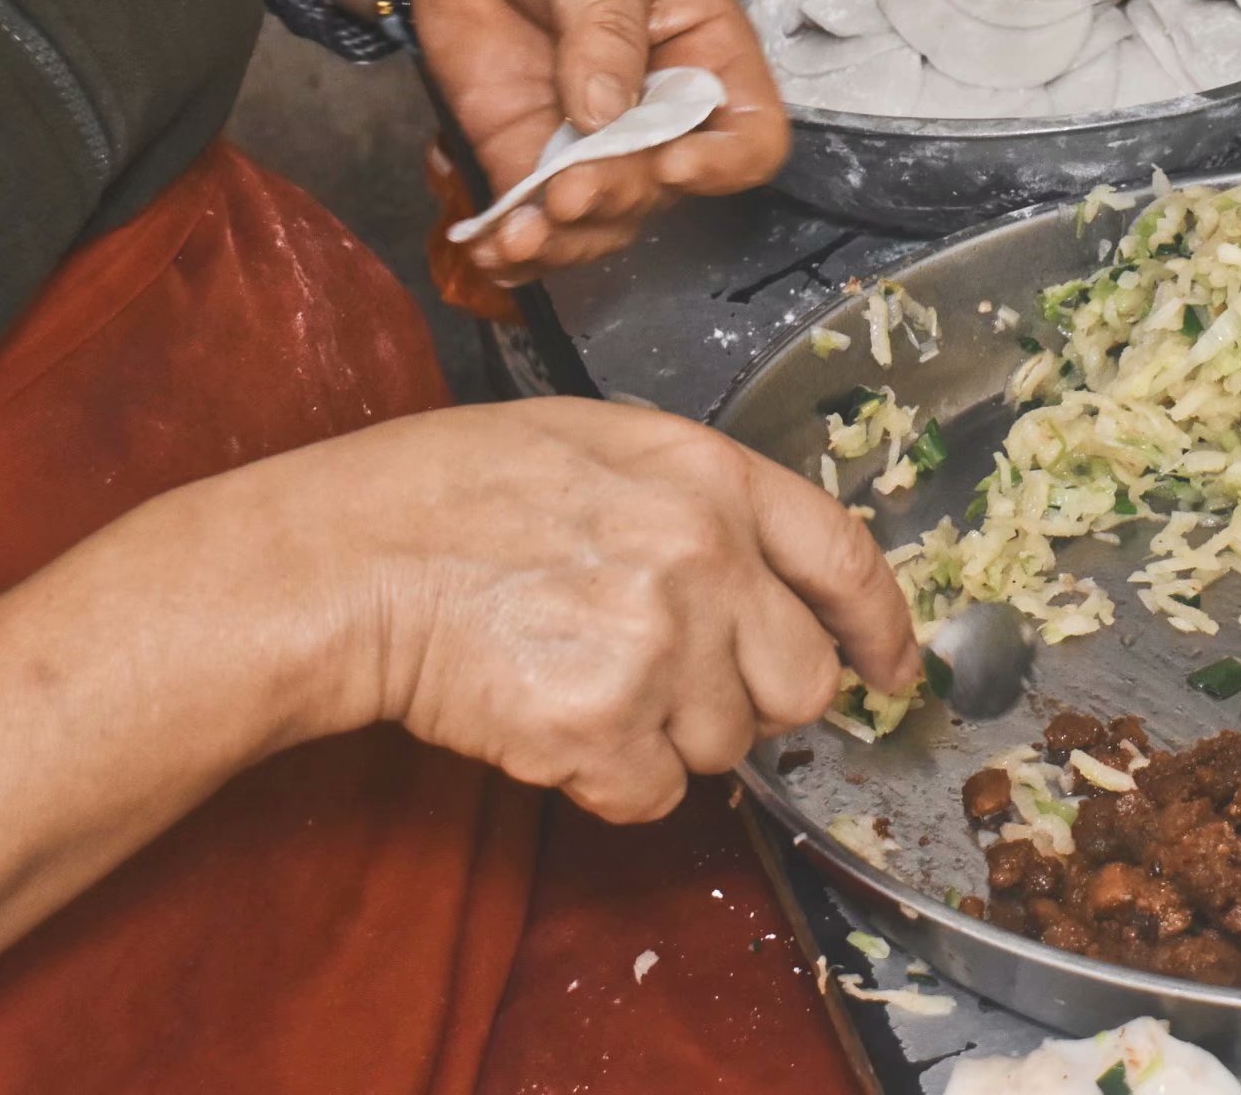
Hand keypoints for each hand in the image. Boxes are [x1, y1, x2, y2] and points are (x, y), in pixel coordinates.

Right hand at [240, 398, 918, 821]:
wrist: (344, 562)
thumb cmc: (448, 493)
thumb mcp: (599, 445)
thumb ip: (703, 502)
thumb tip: (776, 578)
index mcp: (712, 478)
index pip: (846, 561)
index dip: (882, 627)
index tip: (895, 670)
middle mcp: (707, 558)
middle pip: (802, 682)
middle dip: (751, 697)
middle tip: (670, 678)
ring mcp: (660, 644)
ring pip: (727, 745)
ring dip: (667, 735)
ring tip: (578, 676)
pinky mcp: (604, 727)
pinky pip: (655, 794)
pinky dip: (609, 779)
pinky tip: (550, 720)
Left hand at [356, 0, 789, 284]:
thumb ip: (605, 26)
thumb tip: (604, 113)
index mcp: (707, 60)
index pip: (752, 138)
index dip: (725, 166)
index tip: (672, 164)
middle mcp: (662, 118)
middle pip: (668, 190)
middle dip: (618, 197)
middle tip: (565, 191)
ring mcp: (596, 147)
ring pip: (606, 221)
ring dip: (566, 242)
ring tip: (515, 239)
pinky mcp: (529, 161)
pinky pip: (537, 223)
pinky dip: (515, 248)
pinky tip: (489, 251)